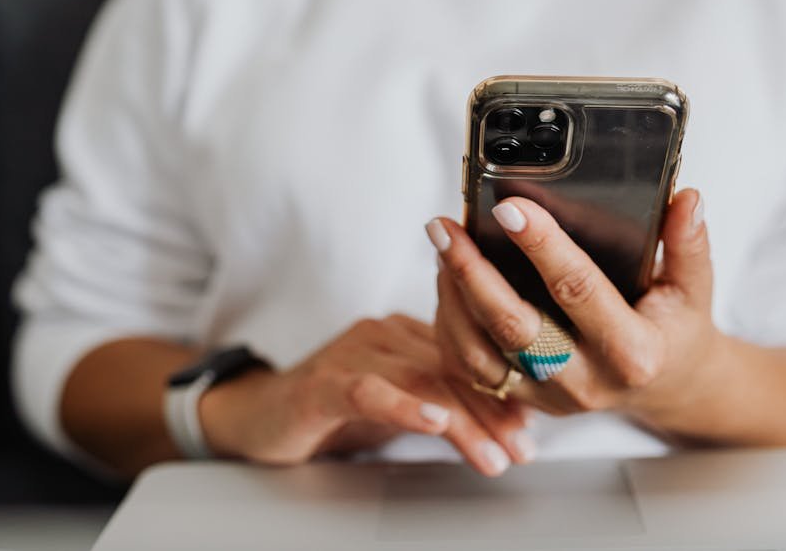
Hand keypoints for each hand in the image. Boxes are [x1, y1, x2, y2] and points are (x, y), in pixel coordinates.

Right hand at [199, 315, 534, 475]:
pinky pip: (368, 390)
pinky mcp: (321, 383)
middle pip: (451, 367)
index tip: (530, 428)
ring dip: (463, 420)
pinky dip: (404, 405)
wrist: (255, 416)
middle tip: (520, 447)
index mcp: (405, 332)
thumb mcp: (396, 403)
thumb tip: (510, 419)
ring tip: (492, 454)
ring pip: (420, 380)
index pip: (466, 358)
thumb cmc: (331, 409)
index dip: (502, 392)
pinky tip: (432, 421)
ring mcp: (351, 354)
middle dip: (492, 411)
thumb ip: (442, 401)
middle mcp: (382, 333)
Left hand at [427, 189, 728, 426]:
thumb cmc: (675, 330)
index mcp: (632, 352)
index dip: (542, 247)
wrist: (667, 386)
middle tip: (446, 227)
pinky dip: (451, 326)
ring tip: (441, 247)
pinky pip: (472, 371)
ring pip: (480, 353)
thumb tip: (687, 199)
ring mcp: (551, 397)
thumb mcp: (693, 288)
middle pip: (514, 327)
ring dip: (451, 298)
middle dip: (472, 273)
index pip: (578, 291)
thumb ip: (688, 244)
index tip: (510, 207)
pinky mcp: (526, 401)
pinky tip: (445, 283)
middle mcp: (586, 382)